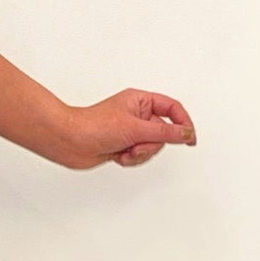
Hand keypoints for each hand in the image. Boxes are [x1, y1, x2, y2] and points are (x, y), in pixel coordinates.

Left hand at [53, 89, 196, 169]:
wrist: (69, 142)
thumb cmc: (93, 126)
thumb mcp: (135, 128)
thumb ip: (165, 133)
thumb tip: (186, 133)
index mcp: (141, 101)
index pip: (172, 109)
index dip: (183, 123)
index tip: (190, 139)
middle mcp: (137, 114)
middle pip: (163, 133)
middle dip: (151, 144)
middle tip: (137, 145)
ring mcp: (129, 131)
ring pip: (151, 147)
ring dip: (139, 153)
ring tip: (124, 151)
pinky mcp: (122, 145)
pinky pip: (138, 156)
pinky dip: (130, 159)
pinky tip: (117, 156)